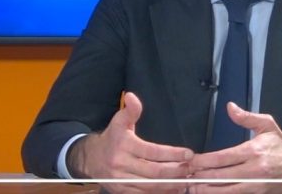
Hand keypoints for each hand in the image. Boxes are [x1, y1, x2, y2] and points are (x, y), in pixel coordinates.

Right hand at [68, 92, 193, 192]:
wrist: (90, 158)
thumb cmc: (112, 138)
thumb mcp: (120, 121)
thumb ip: (131, 110)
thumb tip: (132, 96)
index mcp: (124, 145)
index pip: (152, 152)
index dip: (172, 154)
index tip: (188, 154)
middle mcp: (121, 164)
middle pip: (154, 172)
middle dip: (175, 171)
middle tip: (191, 169)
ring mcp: (121, 181)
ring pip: (150, 186)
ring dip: (170, 184)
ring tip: (186, 180)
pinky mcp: (121, 191)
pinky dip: (159, 192)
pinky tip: (172, 188)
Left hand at [188, 102, 281, 193]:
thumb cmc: (281, 145)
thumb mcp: (266, 125)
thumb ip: (246, 117)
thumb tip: (230, 107)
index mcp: (253, 151)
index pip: (222, 158)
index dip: (203, 161)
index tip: (191, 161)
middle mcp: (253, 170)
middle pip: (220, 176)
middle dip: (201, 177)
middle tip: (186, 176)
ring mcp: (255, 185)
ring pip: (226, 191)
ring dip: (208, 190)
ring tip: (193, 188)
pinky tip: (210, 192)